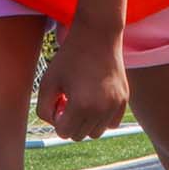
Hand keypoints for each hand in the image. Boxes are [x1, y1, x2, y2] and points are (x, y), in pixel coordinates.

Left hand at [34, 20, 127, 140]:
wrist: (98, 34)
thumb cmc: (70, 57)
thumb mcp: (48, 81)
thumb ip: (43, 109)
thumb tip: (56, 123)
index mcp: (80, 106)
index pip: (63, 132)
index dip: (57, 118)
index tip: (59, 99)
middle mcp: (101, 110)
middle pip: (79, 135)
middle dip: (70, 121)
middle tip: (69, 98)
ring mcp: (115, 105)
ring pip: (96, 132)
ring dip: (86, 122)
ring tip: (82, 99)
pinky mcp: (124, 100)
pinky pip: (111, 123)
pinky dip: (101, 117)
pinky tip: (95, 98)